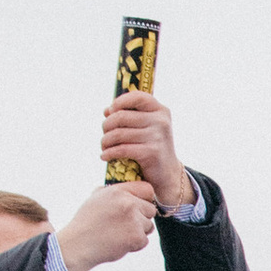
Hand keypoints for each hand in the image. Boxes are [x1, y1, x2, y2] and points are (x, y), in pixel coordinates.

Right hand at [54, 178, 159, 270]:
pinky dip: (135, 245)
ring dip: (138, 232)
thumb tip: (127, 189)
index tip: (139, 206)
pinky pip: (145, 240)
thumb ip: (113, 191)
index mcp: (118, 191)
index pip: (147, 189)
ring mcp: (133, 220)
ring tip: (120, 234)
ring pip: (149, 226)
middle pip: (151, 209)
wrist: (78, 245)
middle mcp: (128, 203)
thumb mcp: (95, 198)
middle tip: (125, 224)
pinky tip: (120, 243)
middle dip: (142, 217)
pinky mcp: (136, 237)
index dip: (145, 199)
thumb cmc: (86, 222)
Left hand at [100, 90, 193, 210]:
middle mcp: (160, 121)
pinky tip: (104, 156)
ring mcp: (157, 136)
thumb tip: (107, 110)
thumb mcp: (145, 128)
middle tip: (104, 134)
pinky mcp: (152, 152)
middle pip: (121, 116)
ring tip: (104, 146)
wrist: (167, 174)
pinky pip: (122, 149)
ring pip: (118, 133)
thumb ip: (128, 116)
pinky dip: (109, 153)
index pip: (137, 96)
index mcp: (160, 110)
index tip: (110, 112)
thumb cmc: (151, 147)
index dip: (119, 102)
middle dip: (106, 126)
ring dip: (105, 141)